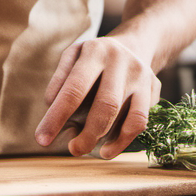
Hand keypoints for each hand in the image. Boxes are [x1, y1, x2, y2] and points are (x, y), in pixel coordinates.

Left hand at [33, 32, 160, 158]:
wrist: (133, 45)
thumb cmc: (92, 58)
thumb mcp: (72, 57)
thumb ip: (60, 81)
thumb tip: (51, 108)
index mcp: (95, 51)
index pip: (74, 88)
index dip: (57, 116)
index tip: (42, 139)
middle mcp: (121, 61)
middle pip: (106, 105)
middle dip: (87, 134)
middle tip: (72, 150)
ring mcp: (141, 76)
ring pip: (129, 116)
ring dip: (106, 140)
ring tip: (85, 149)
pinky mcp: (153, 89)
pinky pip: (141, 122)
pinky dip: (123, 141)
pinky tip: (107, 150)